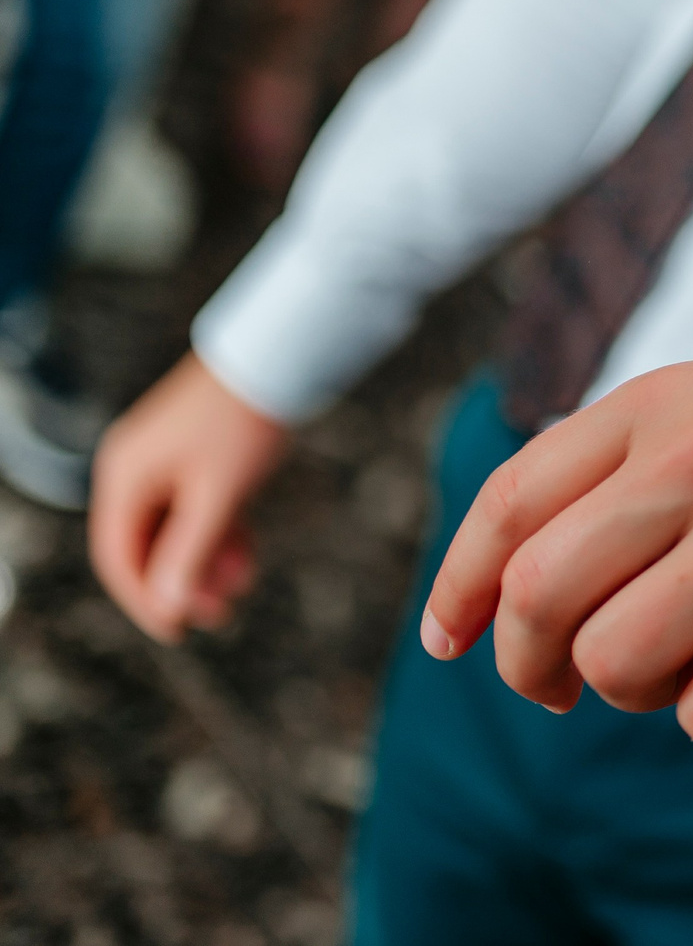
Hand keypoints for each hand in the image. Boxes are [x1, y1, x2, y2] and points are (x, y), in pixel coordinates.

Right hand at [89, 353, 291, 643]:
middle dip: (181, 580)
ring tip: (242, 584)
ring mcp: (162, 458)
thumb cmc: (244, 422)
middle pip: (145, 543)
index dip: (145, 599)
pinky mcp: (194, 452)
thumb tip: (167, 606)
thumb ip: (191, 551)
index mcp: (124, 477)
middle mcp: (133, 468)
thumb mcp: (219, 495)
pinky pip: (194, 504)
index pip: (118, 556)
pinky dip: (216, 530)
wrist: (277, 356)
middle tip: (221, 614)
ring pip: (174, 526)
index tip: (178, 632)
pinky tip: (245, 555)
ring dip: (203, 558)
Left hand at [420, 361, 692, 751]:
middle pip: (540, 595)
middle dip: (532, 664)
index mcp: (668, 403)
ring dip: (639, 694)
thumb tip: (508, 596)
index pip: (513, 503)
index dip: (461, 587)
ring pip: (613, 666)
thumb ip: (631, 476)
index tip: (453, 641)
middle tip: (564, 689)